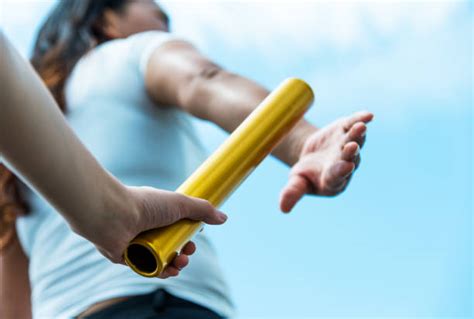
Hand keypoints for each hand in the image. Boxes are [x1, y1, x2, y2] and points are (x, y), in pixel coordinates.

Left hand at [72, 186, 226, 278]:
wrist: (114, 215)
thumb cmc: (146, 205)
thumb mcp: (180, 203)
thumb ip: (203, 210)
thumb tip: (224, 218)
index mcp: (158, 214)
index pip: (177, 228)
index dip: (188, 236)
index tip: (194, 239)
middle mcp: (148, 228)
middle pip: (172, 246)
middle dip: (184, 253)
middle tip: (188, 253)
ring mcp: (137, 243)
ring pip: (161, 259)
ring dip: (175, 265)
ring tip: (179, 264)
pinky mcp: (127, 257)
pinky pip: (146, 268)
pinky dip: (159, 271)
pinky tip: (168, 272)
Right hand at [280, 111, 373, 211]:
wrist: (314, 156)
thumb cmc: (306, 174)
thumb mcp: (297, 183)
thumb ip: (293, 193)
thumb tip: (283, 209)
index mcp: (333, 179)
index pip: (338, 175)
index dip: (341, 171)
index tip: (346, 167)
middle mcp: (345, 163)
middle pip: (350, 157)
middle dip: (350, 152)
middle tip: (351, 146)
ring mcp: (348, 147)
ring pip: (356, 140)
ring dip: (358, 134)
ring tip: (360, 126)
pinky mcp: (347, 131)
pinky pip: (355, 125)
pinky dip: (361, 119)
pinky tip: (368, 115)